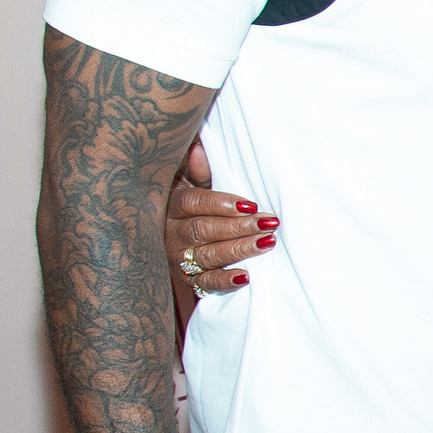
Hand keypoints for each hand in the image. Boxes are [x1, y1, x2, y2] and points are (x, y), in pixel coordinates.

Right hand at [164, 140, 278, 304]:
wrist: (164, 239)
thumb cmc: (188, 204)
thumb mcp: (186, 183)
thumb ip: (195, 170)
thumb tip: (197, 148)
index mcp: (171, 205)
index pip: (193, 202)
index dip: (221, 203)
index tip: (250, 205)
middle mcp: (171, 232)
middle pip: (203, 229)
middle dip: (238, 226)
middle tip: (268, 223)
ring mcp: (178, 257)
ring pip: (207, 255)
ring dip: (238, 249)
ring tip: (266, 243)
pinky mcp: (187, 280)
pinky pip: (204, 284)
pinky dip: (224, 281)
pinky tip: (245, 278)